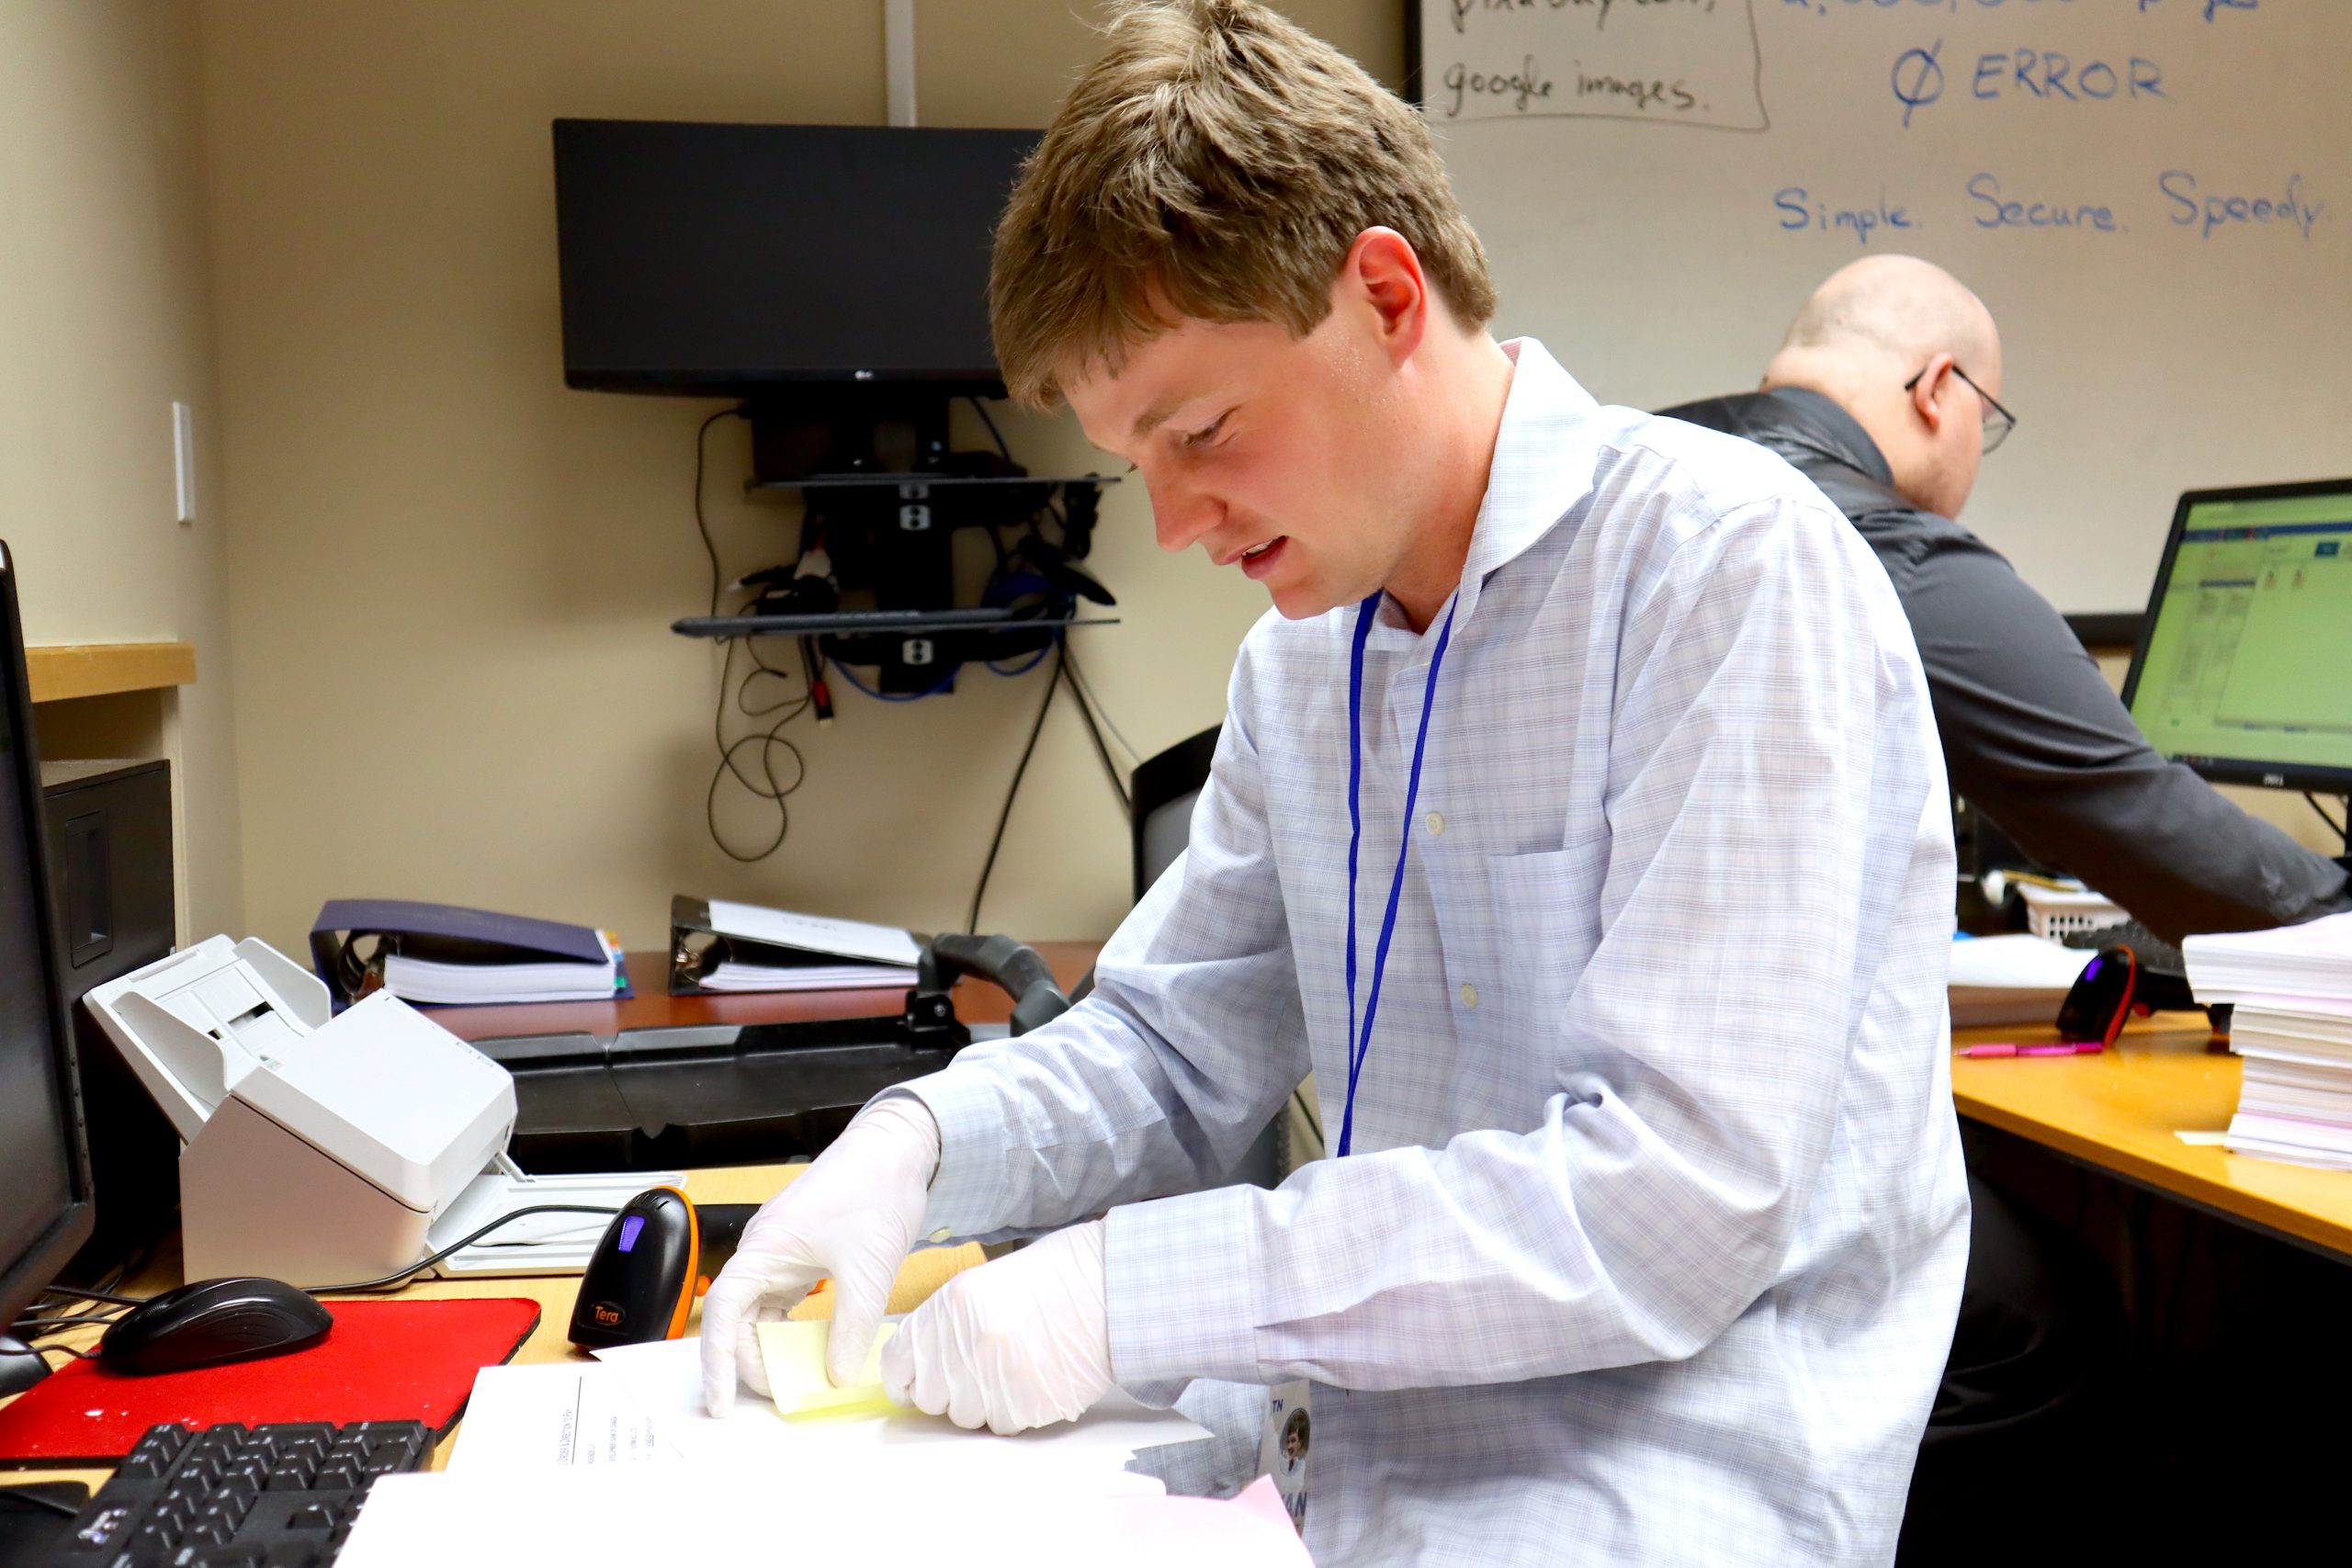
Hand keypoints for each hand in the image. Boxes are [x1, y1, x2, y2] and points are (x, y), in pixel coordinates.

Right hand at [698, 1096, 938, 1415]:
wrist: (895, 1150)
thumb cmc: (874, 1192)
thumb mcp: (867, 1271)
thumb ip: (849, 1329)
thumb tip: (836, 1376)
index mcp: (763, 1249)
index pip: (721, 1313)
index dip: (716, 1361)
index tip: (721, 1402)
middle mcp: (762, 1253)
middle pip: (736, 1320)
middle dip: (749, 1363)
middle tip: (777, 1397)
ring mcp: (779, 1255)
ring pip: (759, 1314)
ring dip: (771, 1349)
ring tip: (793, 1381)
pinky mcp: (799, 1257)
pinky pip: (781, 1303)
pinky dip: (790, 1330)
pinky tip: (809, 1351)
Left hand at [880, 1218, 1111, 1434]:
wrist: (1107, 1289)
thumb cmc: (1047, 1283)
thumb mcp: (980, 1288)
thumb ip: (942, 1328)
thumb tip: (915, 1369)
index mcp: (948, 1309)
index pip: (897, 1365)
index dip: (906, 1378)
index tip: (914, 1382)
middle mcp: (966, 1346)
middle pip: (930, 1399)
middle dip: (950, 1390)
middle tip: (979, 1369)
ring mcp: (995, 1380)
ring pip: (966, 1418)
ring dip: (983, 1402)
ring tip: (1013, 1369)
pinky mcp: (1026, 1406)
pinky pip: (1003, 1425)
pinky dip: (1016, 1410)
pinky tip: (1035, 1379)